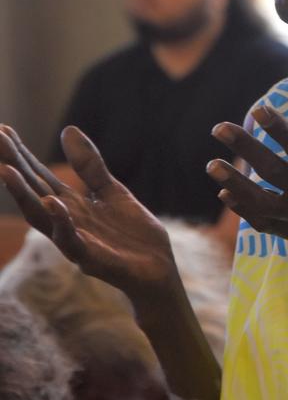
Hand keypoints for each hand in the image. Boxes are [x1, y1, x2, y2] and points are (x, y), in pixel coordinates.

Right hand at [0, 125, 175, 297]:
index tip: (4, 129)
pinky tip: (52, 203)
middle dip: (13, 167)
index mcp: (70, 204)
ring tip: (6, 170)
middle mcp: (65, 221)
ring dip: (23, 195)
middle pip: (33, 191)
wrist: (159, 270)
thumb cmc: (133, 234)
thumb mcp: (111, 191)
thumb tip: (68, 129)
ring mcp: (75, 241)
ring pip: (42, 217)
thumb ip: (90, 166)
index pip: (39, 175)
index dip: (22, 153)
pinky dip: (60, 223)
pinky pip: (71, 241)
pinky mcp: (91, 259)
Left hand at [208, 101, 287, 277]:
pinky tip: (225, 194)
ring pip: (260, 200)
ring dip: (234, 182)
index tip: (258, 110)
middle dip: (245, 147)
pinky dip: (243, 209)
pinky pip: (262, 222)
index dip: (279, 128)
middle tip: (218, 127)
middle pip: (272, 169)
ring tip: (212, 165)